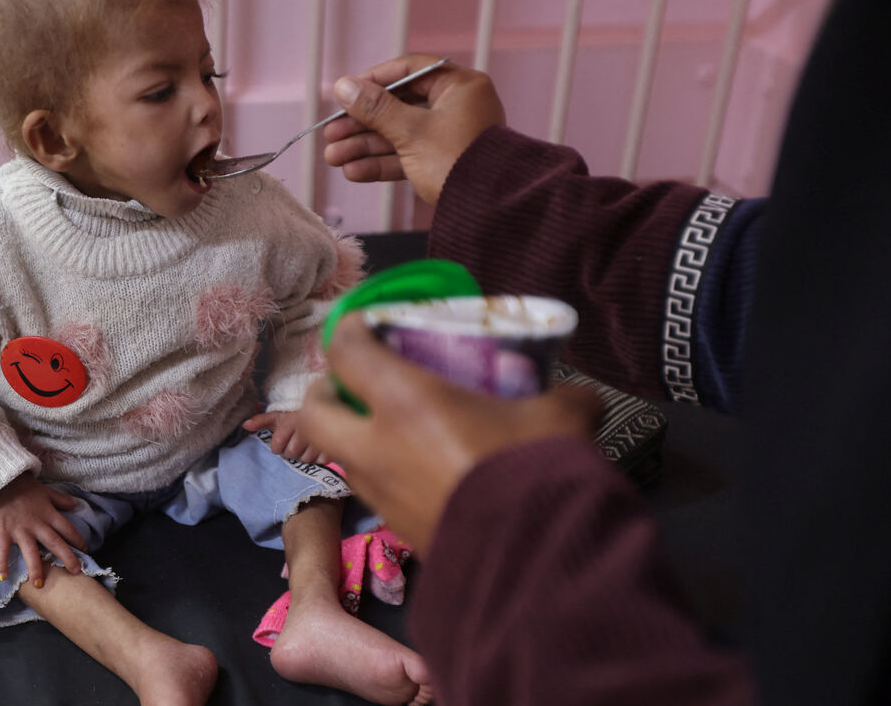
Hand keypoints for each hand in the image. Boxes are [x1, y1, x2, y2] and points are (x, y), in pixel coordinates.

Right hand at [0, 473, 87, 586]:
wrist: (0, 480)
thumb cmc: (23, 487)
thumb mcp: (46, 491)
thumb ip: (61, 500)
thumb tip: (76, 504)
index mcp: (49, 514)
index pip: (67, 529)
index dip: (78, 540)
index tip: (85, 551)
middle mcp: (37, 524)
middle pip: (55, 543)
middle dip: (67, 558)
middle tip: (76, 572)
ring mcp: (20, 530)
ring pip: (31, 552)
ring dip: (36, 568)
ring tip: (40, 584)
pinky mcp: (3, 532)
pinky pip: (2, 551)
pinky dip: (2, 564)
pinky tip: (3, 578)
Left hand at [242, 410, 328, 464]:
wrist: (322, 414)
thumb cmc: (295, 419)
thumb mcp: (278, 417)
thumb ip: (261, 421)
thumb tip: (244, 425)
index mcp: (292, 420)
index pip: (278, 445)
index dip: (277, 446)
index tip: (280, 443)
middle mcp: (307, 427)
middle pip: (291, 453)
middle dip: (290, 450)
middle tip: (294, 443)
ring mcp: (321, 437)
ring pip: (305, 459)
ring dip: (303, 455)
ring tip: (305, 446)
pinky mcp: (333, 445)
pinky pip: (321, 461)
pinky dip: (317, 458)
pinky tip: (316, 449)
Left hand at [297, 314, 601, 553]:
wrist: (534, 565)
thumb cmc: (535, 473)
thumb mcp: (561, 417)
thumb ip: (562, 396)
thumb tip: (577, 397)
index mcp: (404, 403)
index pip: (346, 351)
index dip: (350, 330)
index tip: (367, 324)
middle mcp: (376, 448)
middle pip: (314, 412)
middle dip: (325, 393)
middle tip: (353, 384)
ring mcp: (380, 494)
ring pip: (341, 456)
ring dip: (354, 437)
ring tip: (394, 428)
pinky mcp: (397, 530)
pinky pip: (374, 491)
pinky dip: (384, 473)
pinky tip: (423, 470)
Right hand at [323, 54, 504, 204]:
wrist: (490, 212)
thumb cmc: (458, 162)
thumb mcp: (411, 131)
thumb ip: (375, 108)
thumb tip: (343, 86)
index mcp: (459, 87)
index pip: (409, 72)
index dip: (373, 81)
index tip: (345, 93)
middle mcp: (456, 107)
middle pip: (398, 107)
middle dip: (361, 124)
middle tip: (331, 133)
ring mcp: (449, 137)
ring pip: (399, 135)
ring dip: (365, 146)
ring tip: (333, 157)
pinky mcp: (442, 163)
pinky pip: (407, 157)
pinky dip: (382, 163)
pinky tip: (353, 171)